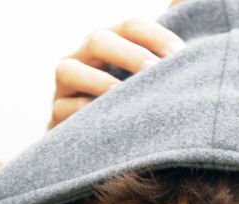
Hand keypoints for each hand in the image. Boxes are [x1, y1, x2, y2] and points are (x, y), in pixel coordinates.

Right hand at [49, 17, 183, 128]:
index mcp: (112, 41)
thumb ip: (164, 42)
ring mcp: (66, 85)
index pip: (131, 26)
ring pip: (68, 70)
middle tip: (156, 71)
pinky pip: (62, 108)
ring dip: (98, 81)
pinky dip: (81, 112)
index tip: (181, 54)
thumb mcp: (152, 73)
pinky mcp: (57, 115)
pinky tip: (105, 120)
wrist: (105, 142)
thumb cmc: (135, 100)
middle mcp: (84, 57)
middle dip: (129, 54)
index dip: (155, 35)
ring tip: (122, 94)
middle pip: (99, 40)